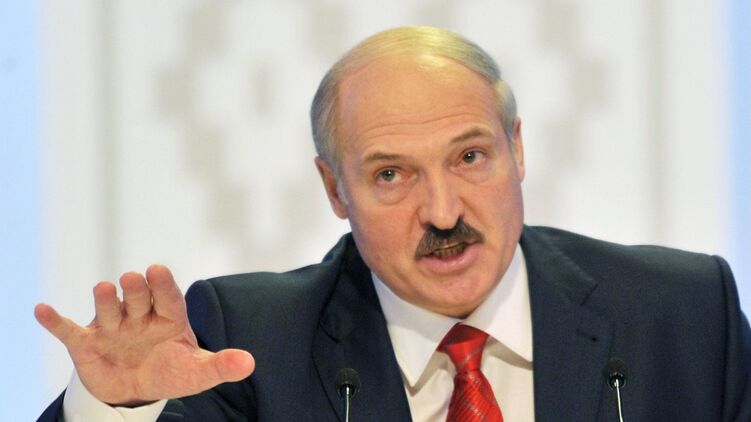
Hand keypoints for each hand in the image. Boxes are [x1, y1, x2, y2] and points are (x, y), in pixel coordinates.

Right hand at [35, 265, 254, 405]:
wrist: (137, 391)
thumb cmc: (171, 371)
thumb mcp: (197, 372)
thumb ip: (221, 365)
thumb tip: (250, 363)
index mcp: (169, 317)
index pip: (168, 297)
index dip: (163, 284)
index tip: (158, 269)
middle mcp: (140, 316)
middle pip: (138, 297)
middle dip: (137, 289)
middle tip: (133, 279)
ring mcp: (112, 327)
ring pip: (108, 308)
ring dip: (105, 300)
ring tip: (104, 289)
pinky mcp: (86, 344)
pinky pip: (68, 331)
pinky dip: (55, 321)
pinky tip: (42, 310)